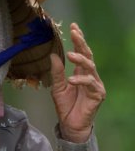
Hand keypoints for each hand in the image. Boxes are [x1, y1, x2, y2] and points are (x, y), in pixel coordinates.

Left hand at [50, 23, 104, 142]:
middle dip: (82, 42)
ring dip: (80, 59)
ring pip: (90, 66)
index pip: (81, 52)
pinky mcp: (97, 94)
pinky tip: (72, 79)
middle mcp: (89, 75)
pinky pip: (90, 84)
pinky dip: (81, 80)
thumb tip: (53, 55)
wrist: (70, 124)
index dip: (79, 39)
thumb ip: (57, 72)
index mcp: (80, 71)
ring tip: (70, 54)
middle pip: (88, 55)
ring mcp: (95, 84)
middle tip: (75, 32)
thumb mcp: (57, 86)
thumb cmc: (65, 105)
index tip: (74, 26)